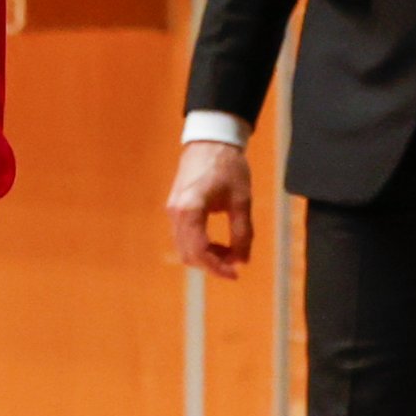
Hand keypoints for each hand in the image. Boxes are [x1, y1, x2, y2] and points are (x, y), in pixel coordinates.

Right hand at [167, 137, 253, 278]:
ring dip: (205, 256)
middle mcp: (176, 213)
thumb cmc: (228, 167)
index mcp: (190, 210)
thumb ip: (242, 233)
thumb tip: (242, 260)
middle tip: (235, 265)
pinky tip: (217, 242)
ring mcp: (172, 211)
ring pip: (184, 247)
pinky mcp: (175, 208)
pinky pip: (183, 236)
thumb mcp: (242, 201)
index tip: (235, 274)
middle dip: (211, 264)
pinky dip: (199, 245)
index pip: (199, 251)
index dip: (217, 267)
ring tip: (229, 252)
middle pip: (188, 254)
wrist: (211, 141)